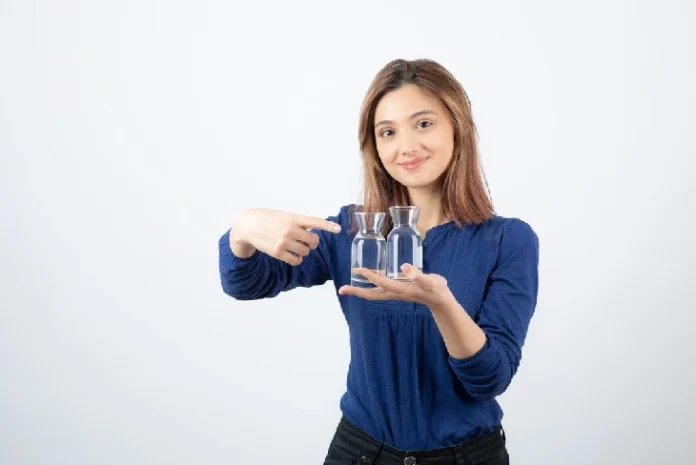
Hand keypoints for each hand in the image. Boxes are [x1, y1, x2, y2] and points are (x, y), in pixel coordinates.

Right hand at [229, 209, 340, 265]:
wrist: (249, 225)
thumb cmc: (269, 219)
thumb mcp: (284, 216)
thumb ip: (298, 223)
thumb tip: (311, 232)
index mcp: (293, 218)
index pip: (314, 221)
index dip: (328, 225)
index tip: (339, 229)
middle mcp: (290, 229)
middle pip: (313, 240)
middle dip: (312, 242)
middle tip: (307, 241)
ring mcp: (284, 241)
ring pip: (306, 251)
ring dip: (304, 251)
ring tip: (296, 246)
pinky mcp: (278, 252)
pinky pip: (296, 260)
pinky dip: (297, 259)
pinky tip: (293, 255)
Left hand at [338, 263, 452, 308]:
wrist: (440, 300)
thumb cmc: (437, 290)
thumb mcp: (431, 282)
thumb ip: (419, 275)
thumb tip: (404, 266)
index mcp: (402, 290)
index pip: (383, 283)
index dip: (371, 276)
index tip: (359, 269)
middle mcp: (395, 293)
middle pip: (372, 295)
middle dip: (357, 292)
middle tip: (341, 290)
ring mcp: (394, 293)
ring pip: (373, 294)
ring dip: (359, 291)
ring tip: (346, 288)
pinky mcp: (396, 291)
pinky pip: (378, 290)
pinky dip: (368, 287)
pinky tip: (364, 281)